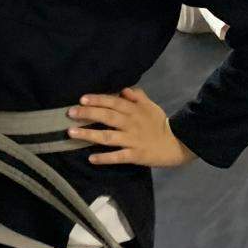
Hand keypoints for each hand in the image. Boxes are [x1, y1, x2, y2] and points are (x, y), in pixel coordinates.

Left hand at [67, 86, 195, 167]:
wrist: (177, 143)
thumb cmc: (160, 123)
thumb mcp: (150, 106)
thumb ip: (137, 96)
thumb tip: (123, 89)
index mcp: (135, 110)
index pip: (113, 102)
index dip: (98, 100)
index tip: (82, 99)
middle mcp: (131, 123)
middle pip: (107, 117)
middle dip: (87, 114)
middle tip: (70, 113)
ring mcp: (132, 140)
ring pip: (108, 137)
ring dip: (89, 135)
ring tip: (72, 133)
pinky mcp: (135, 155)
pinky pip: (118, 156)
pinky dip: (105, 158)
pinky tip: (91, 158)